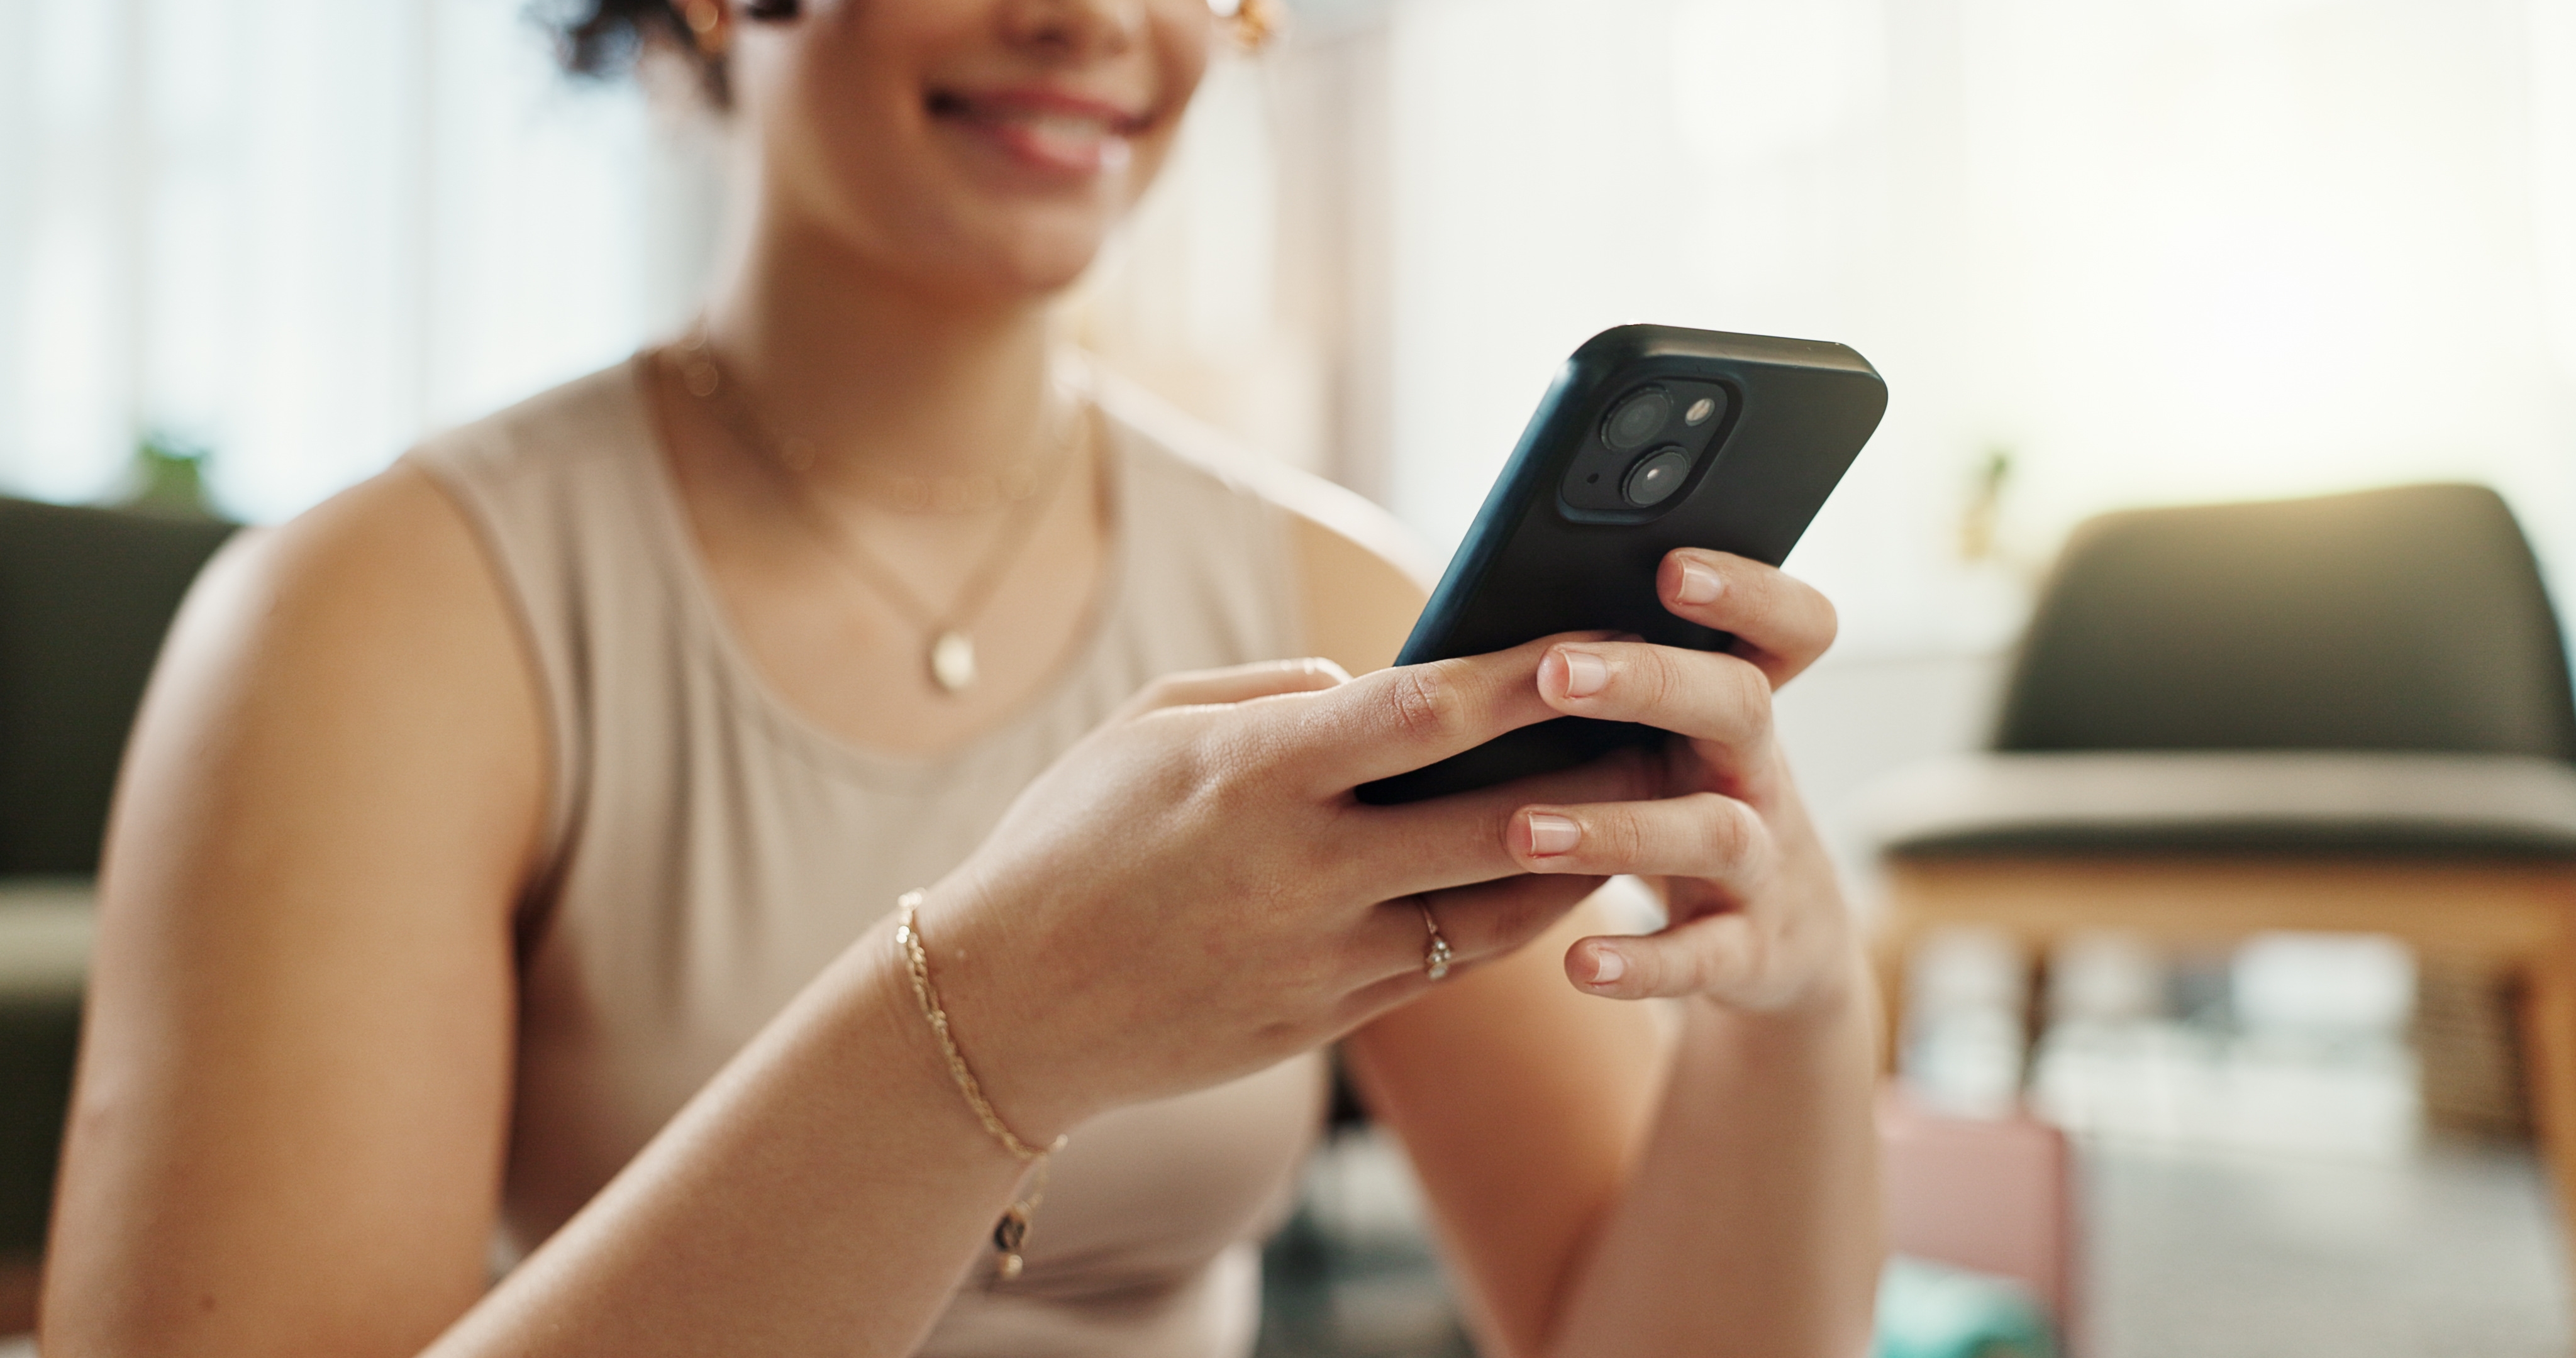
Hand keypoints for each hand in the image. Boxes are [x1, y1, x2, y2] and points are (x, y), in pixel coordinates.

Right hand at [915, 645, 1644, 1139]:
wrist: (1004, 1009)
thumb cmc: (1069, 840)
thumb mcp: (1152, 728)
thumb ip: (1275, 692)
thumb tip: (1376, 684)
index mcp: (1254, 774)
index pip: (1420, 713)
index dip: (1524, 676)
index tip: (1599, 637)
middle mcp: (1302, 870)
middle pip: (1493, 822)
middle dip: (1597, 777)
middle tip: (1677, 732)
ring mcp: (1321, 958)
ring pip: (1496, 911)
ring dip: (1581, 859)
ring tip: (1645, 809)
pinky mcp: (1328, 1021)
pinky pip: (1450, 963)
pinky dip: (1512, 920)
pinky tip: (1556, 880)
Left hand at [1503, 548, 1859, 1015]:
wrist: (1771, 945)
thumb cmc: (1670, 804)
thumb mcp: (1663, 741)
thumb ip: (1602, 683)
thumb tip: (1471, 630)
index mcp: (1737, 704)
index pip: (1789, 627)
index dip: (1749, 590)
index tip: (1670, 567)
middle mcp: (1760, 773)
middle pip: (1739, 705)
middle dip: (1651, 682)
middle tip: (1557, 671)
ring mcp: (1762, 865)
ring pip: (1712, 833)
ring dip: (1619, 829)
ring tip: (1525, 831)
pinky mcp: (1748, 953)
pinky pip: (1703, 958)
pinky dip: (1643, 962)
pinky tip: (1578, 965)